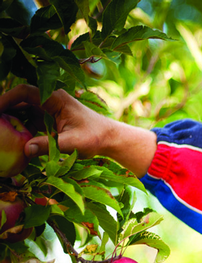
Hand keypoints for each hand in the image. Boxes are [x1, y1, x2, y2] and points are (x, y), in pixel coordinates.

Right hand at [0, 84, 155, 176]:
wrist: (110, 139)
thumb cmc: (95, 137)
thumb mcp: (72, 142)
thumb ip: (48, 145)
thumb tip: (26, 150)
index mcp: (56, 98)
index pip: (25, 91)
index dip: (6, 98)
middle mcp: (50, 100)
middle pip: (20, 100)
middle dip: (4, 110)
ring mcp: (49, 110)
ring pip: (22, 111)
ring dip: (11, 121)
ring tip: (3, 133)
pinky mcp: (49, 121)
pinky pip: (29, 122)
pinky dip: (20, 129)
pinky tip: (13, 140)